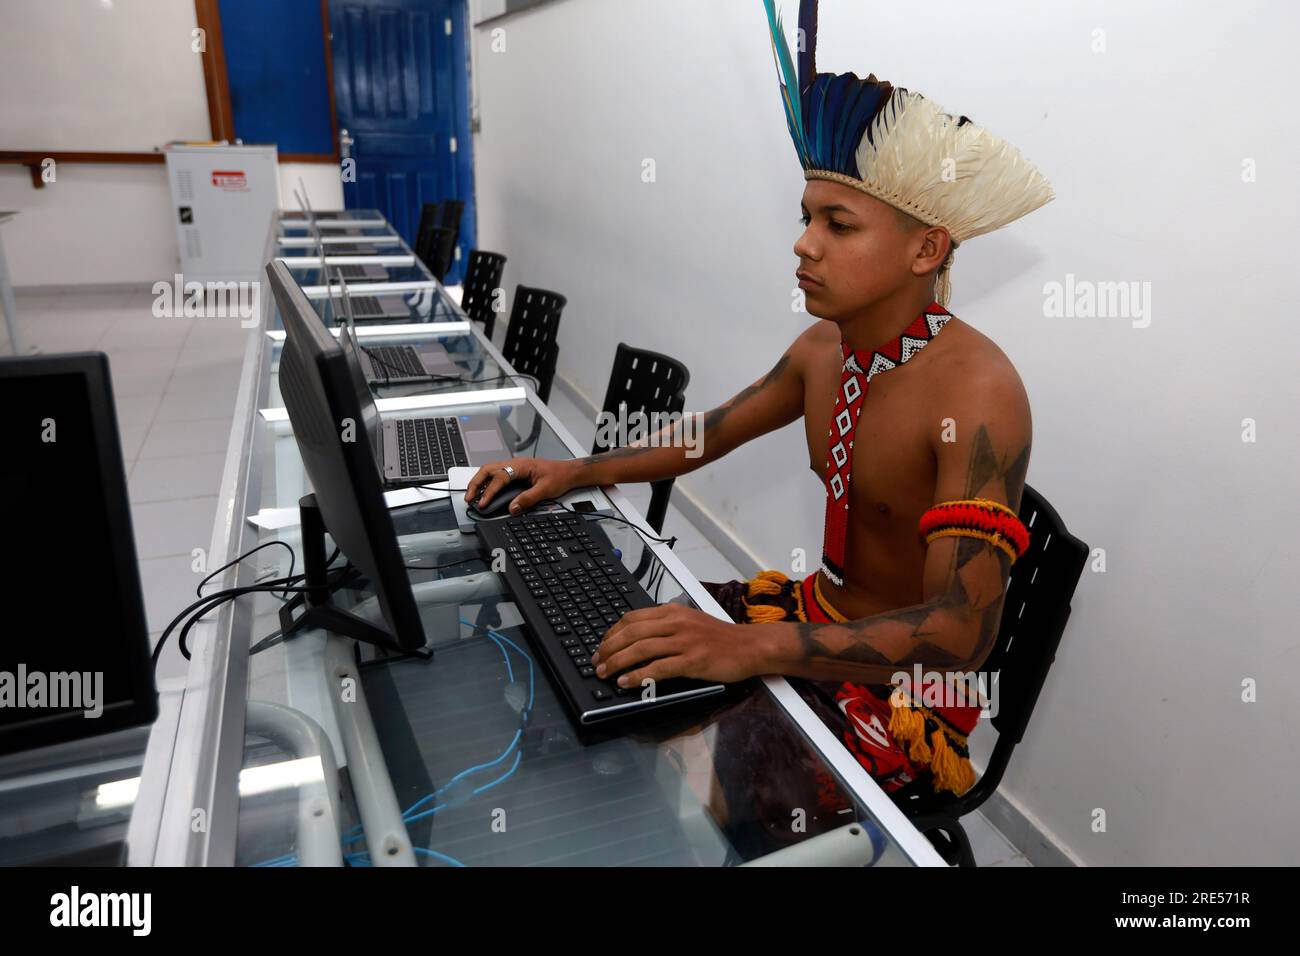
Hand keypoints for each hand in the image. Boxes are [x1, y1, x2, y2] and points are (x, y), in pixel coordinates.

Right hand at [463, 457, 582, 513]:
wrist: (569, 472)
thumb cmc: (559, 476)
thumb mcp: (545, 490)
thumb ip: (528, 499)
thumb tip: (512, 508)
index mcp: (521, 466)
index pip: (499, 478)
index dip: (489, 491)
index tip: (483, 503)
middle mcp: (515, 464)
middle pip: (487, 470)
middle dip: (476, 483)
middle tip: (469, 498)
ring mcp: (514, 467)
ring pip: (489, 471)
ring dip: (479, 482)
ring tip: (472, 496)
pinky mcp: (515, 472)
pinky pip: (496, 475)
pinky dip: (487, 482)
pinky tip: (484, 492)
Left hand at [592, 604, 760, 686]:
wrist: (749, 646)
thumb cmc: (720, 638)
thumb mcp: (690, 622)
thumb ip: (666, 625)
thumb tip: (638, 637)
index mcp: (672, 611)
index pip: (632, 618)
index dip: (612, 633)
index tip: (602, 645)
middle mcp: (675, 622)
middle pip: (631, 633)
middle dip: (609, 648)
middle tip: (596, 662)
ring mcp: (684, 641)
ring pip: (641, 649)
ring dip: (618, 662)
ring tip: (605, 673)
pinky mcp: (693, 660)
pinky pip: (659, 668)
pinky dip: (639, 675)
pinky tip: (627, 682)